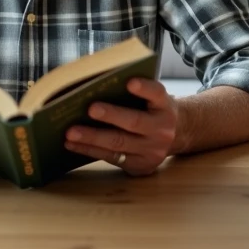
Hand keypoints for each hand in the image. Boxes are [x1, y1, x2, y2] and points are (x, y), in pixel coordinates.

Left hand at [64, 78, 178, 175]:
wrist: (176, 136)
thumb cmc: (152, 110)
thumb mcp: (152, 99)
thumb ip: (134, 93)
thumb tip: (94, 86)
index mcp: (164, 105)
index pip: (157, 93)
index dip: (144, 88)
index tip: (130, 82)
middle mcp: (162, 129)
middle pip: (135, 122)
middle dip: (111, 115)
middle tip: (90, 109)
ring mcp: (152, 150)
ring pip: (119, 143)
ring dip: (92, 137)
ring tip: (71, 132)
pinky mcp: (140, 165)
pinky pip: (111, 157)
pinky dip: (89, 150)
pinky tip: (72, 144)